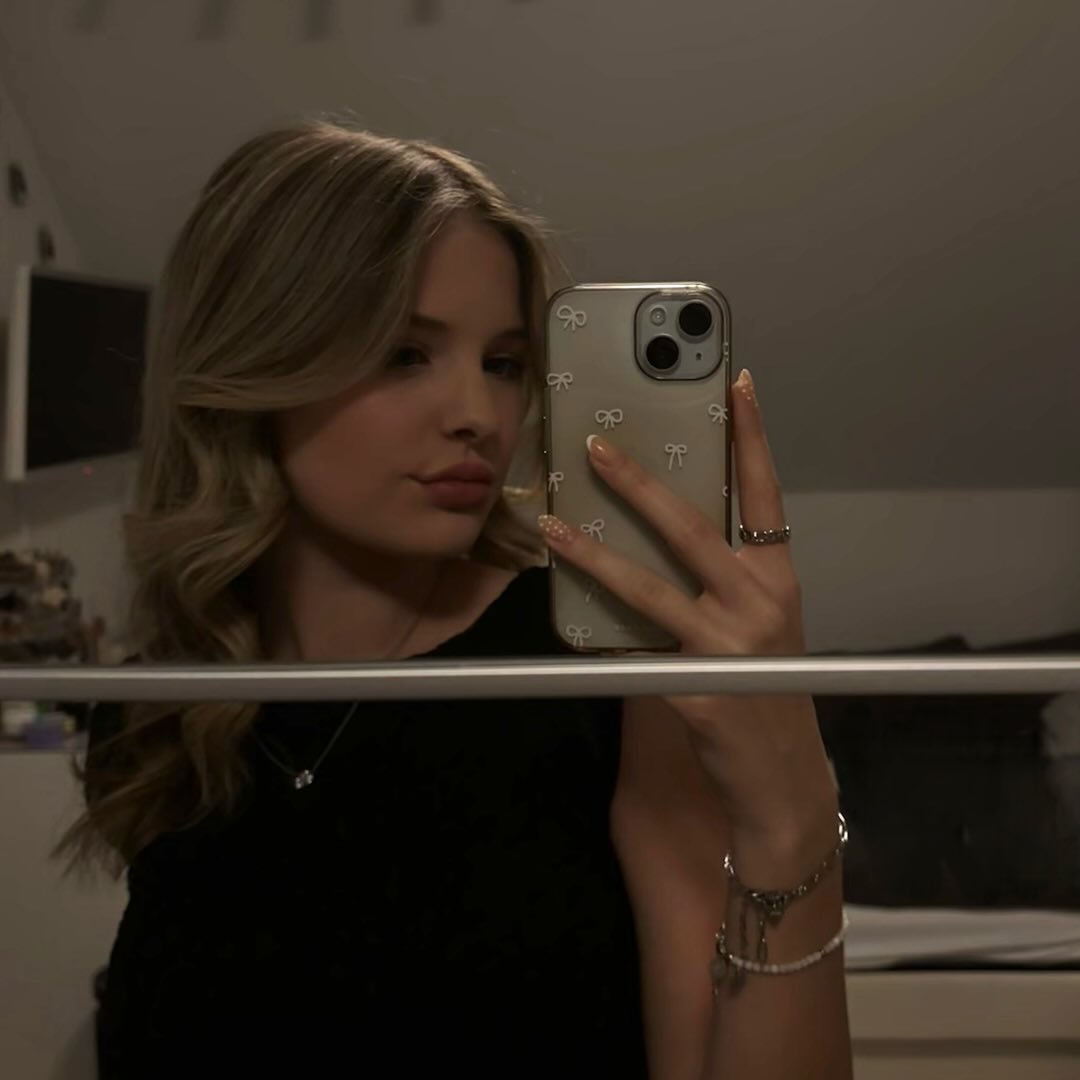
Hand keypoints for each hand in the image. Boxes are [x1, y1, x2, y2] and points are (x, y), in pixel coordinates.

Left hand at [538, 369, 837, 864]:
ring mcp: (726, 646)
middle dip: (639, 484)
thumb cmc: (764, 689)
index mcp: (776, 578)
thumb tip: (658, 533)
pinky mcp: (694, 687)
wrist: (781, 774)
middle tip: (595, 447)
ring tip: (556, 526)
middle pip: (690, 528)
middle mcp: (757, 602)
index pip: (764, 493)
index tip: (736, 382)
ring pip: (648, 586)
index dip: (751, 437)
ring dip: (595, 554)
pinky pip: (633, 647)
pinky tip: (570, 612)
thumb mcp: (758, 624)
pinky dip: (601, 629)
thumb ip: (722, 579)